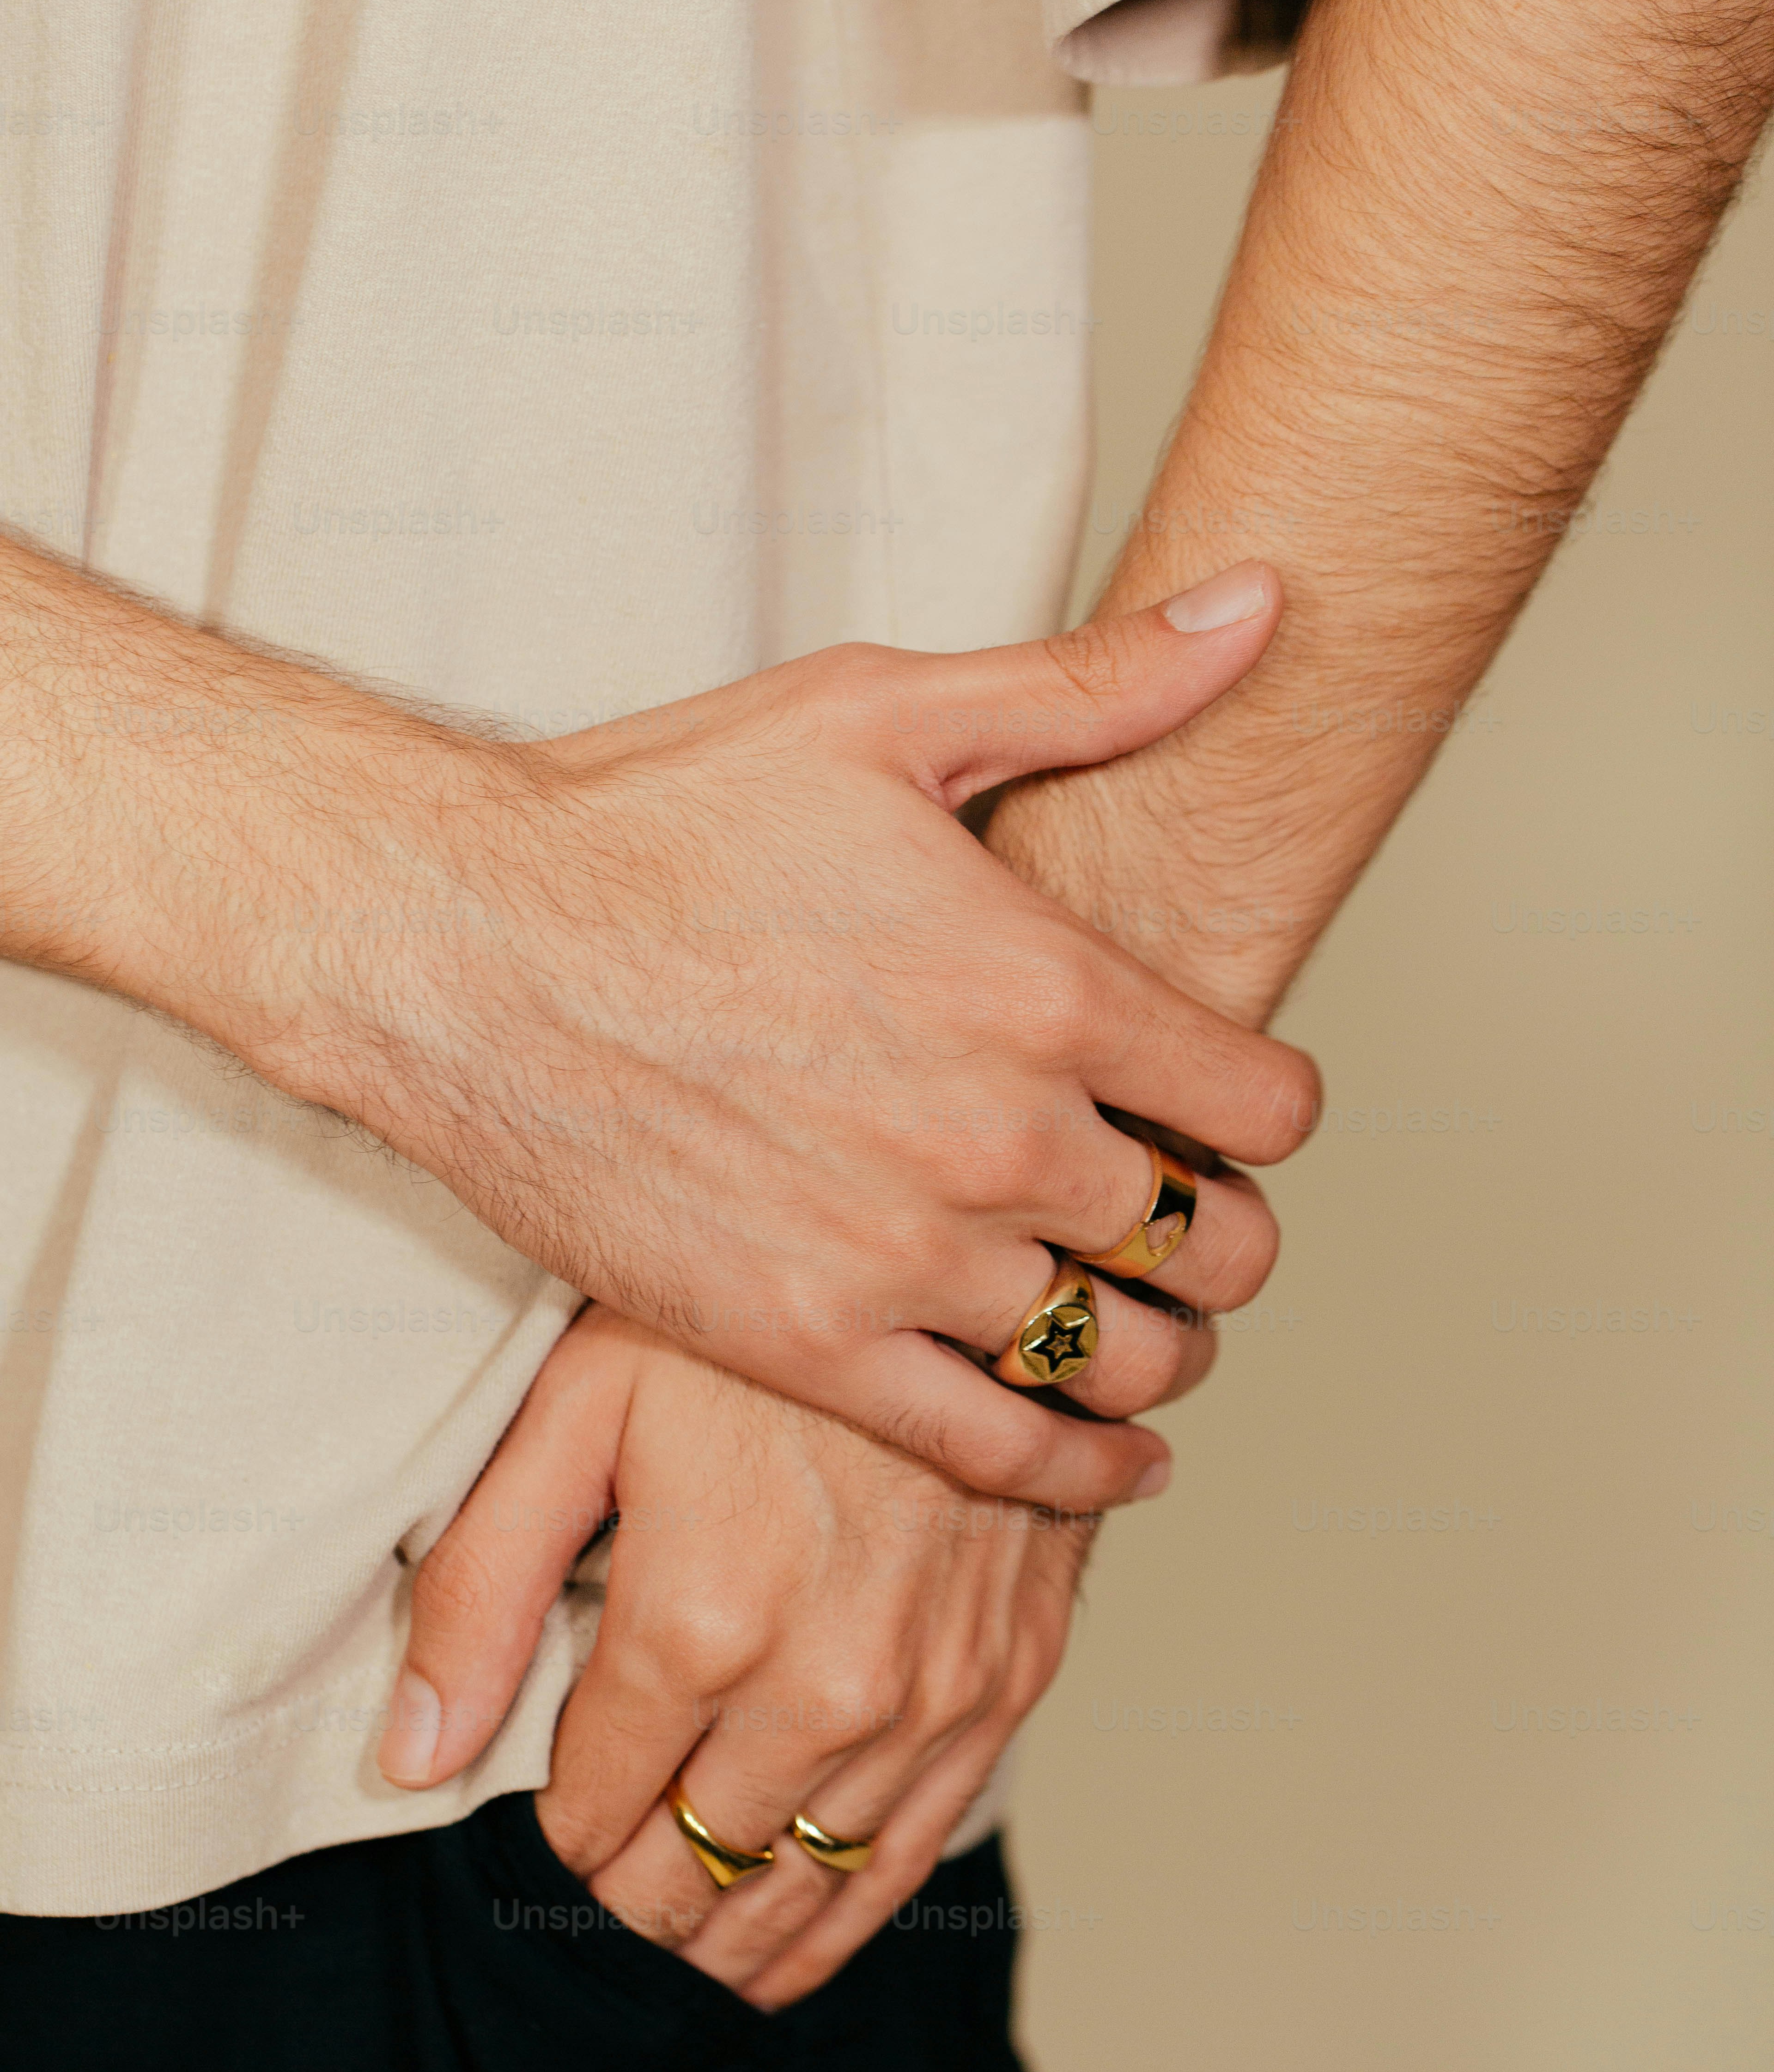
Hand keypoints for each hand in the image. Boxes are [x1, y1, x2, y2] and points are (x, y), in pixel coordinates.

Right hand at [234, 568, 1314, 1507]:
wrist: (453, 946)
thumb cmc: (655, 816)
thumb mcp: (880, 712)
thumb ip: (1092, 683)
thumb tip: (1266, 602)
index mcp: (1044, 989)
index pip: (1265, 1106)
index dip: (1269, 1111)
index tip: (1232, 1111)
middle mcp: (998, 1137)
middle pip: (1214, 1241)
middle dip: (1230, 1235)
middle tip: (1201, 1223)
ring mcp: (905, 1256)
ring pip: (1124, 1355)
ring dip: (1162, 1346)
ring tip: (1149, 1324)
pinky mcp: (809, 1345)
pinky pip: (1001, 1450)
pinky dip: (1079, 1469)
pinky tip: (1114, 1459)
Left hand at [376, 1302, 1232, 2003]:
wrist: (968, 1265)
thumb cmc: (759, 1322)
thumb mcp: (584, 1406)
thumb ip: (485, 1585)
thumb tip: (411, 1753)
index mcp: (701, 1625)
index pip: (595, 1809)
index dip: (552, 1840)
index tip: (534, 1837)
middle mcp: (820, 1690)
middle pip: (692, 1869)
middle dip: (628, 1903)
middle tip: (590, 1909)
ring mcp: (926, 1700)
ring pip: (801, 1884)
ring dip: (726, 1937)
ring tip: (673, 1956)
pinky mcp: (1004, 1686)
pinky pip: (909, 1856)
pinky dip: (839, 1918)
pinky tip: (789, 1949)